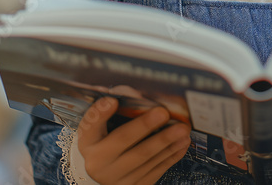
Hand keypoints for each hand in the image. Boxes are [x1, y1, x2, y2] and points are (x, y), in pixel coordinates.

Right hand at [76, 96, 191, 184]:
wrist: (105, 176)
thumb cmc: (107, 144)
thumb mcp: (102, 131)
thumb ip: (114, 114)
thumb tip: (137, 94)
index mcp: (89, 143)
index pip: (89, 127)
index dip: (100, 113)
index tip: (112, 100)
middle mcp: (99, 162)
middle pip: (123, 141)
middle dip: (145, 126)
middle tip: (163, 113)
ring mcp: (116, 178)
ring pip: (144, 158)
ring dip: (166, 142)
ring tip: (182, 129)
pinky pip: (155, 170)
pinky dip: (171, 156)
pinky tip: (182, 143)